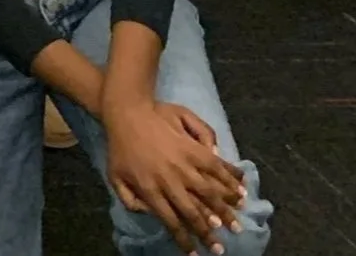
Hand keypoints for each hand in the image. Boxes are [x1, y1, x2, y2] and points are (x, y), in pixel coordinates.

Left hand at [103, 99, 247, 251]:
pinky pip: (215, 166)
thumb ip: (130, 201)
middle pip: (194, 211)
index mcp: (150, 189)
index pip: (171, 221)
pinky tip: (241, 189)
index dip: (185, 240)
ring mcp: (183, 163)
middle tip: (220, 248)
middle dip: (208, 233)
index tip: (196, 253)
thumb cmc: (120, 148)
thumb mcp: (115, 177)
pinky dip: (230, 179)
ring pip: (209, 192)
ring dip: (225, 210)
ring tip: (236, 224)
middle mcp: (170, 180)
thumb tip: (151, 214)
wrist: (127, 114)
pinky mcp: (193, 148)